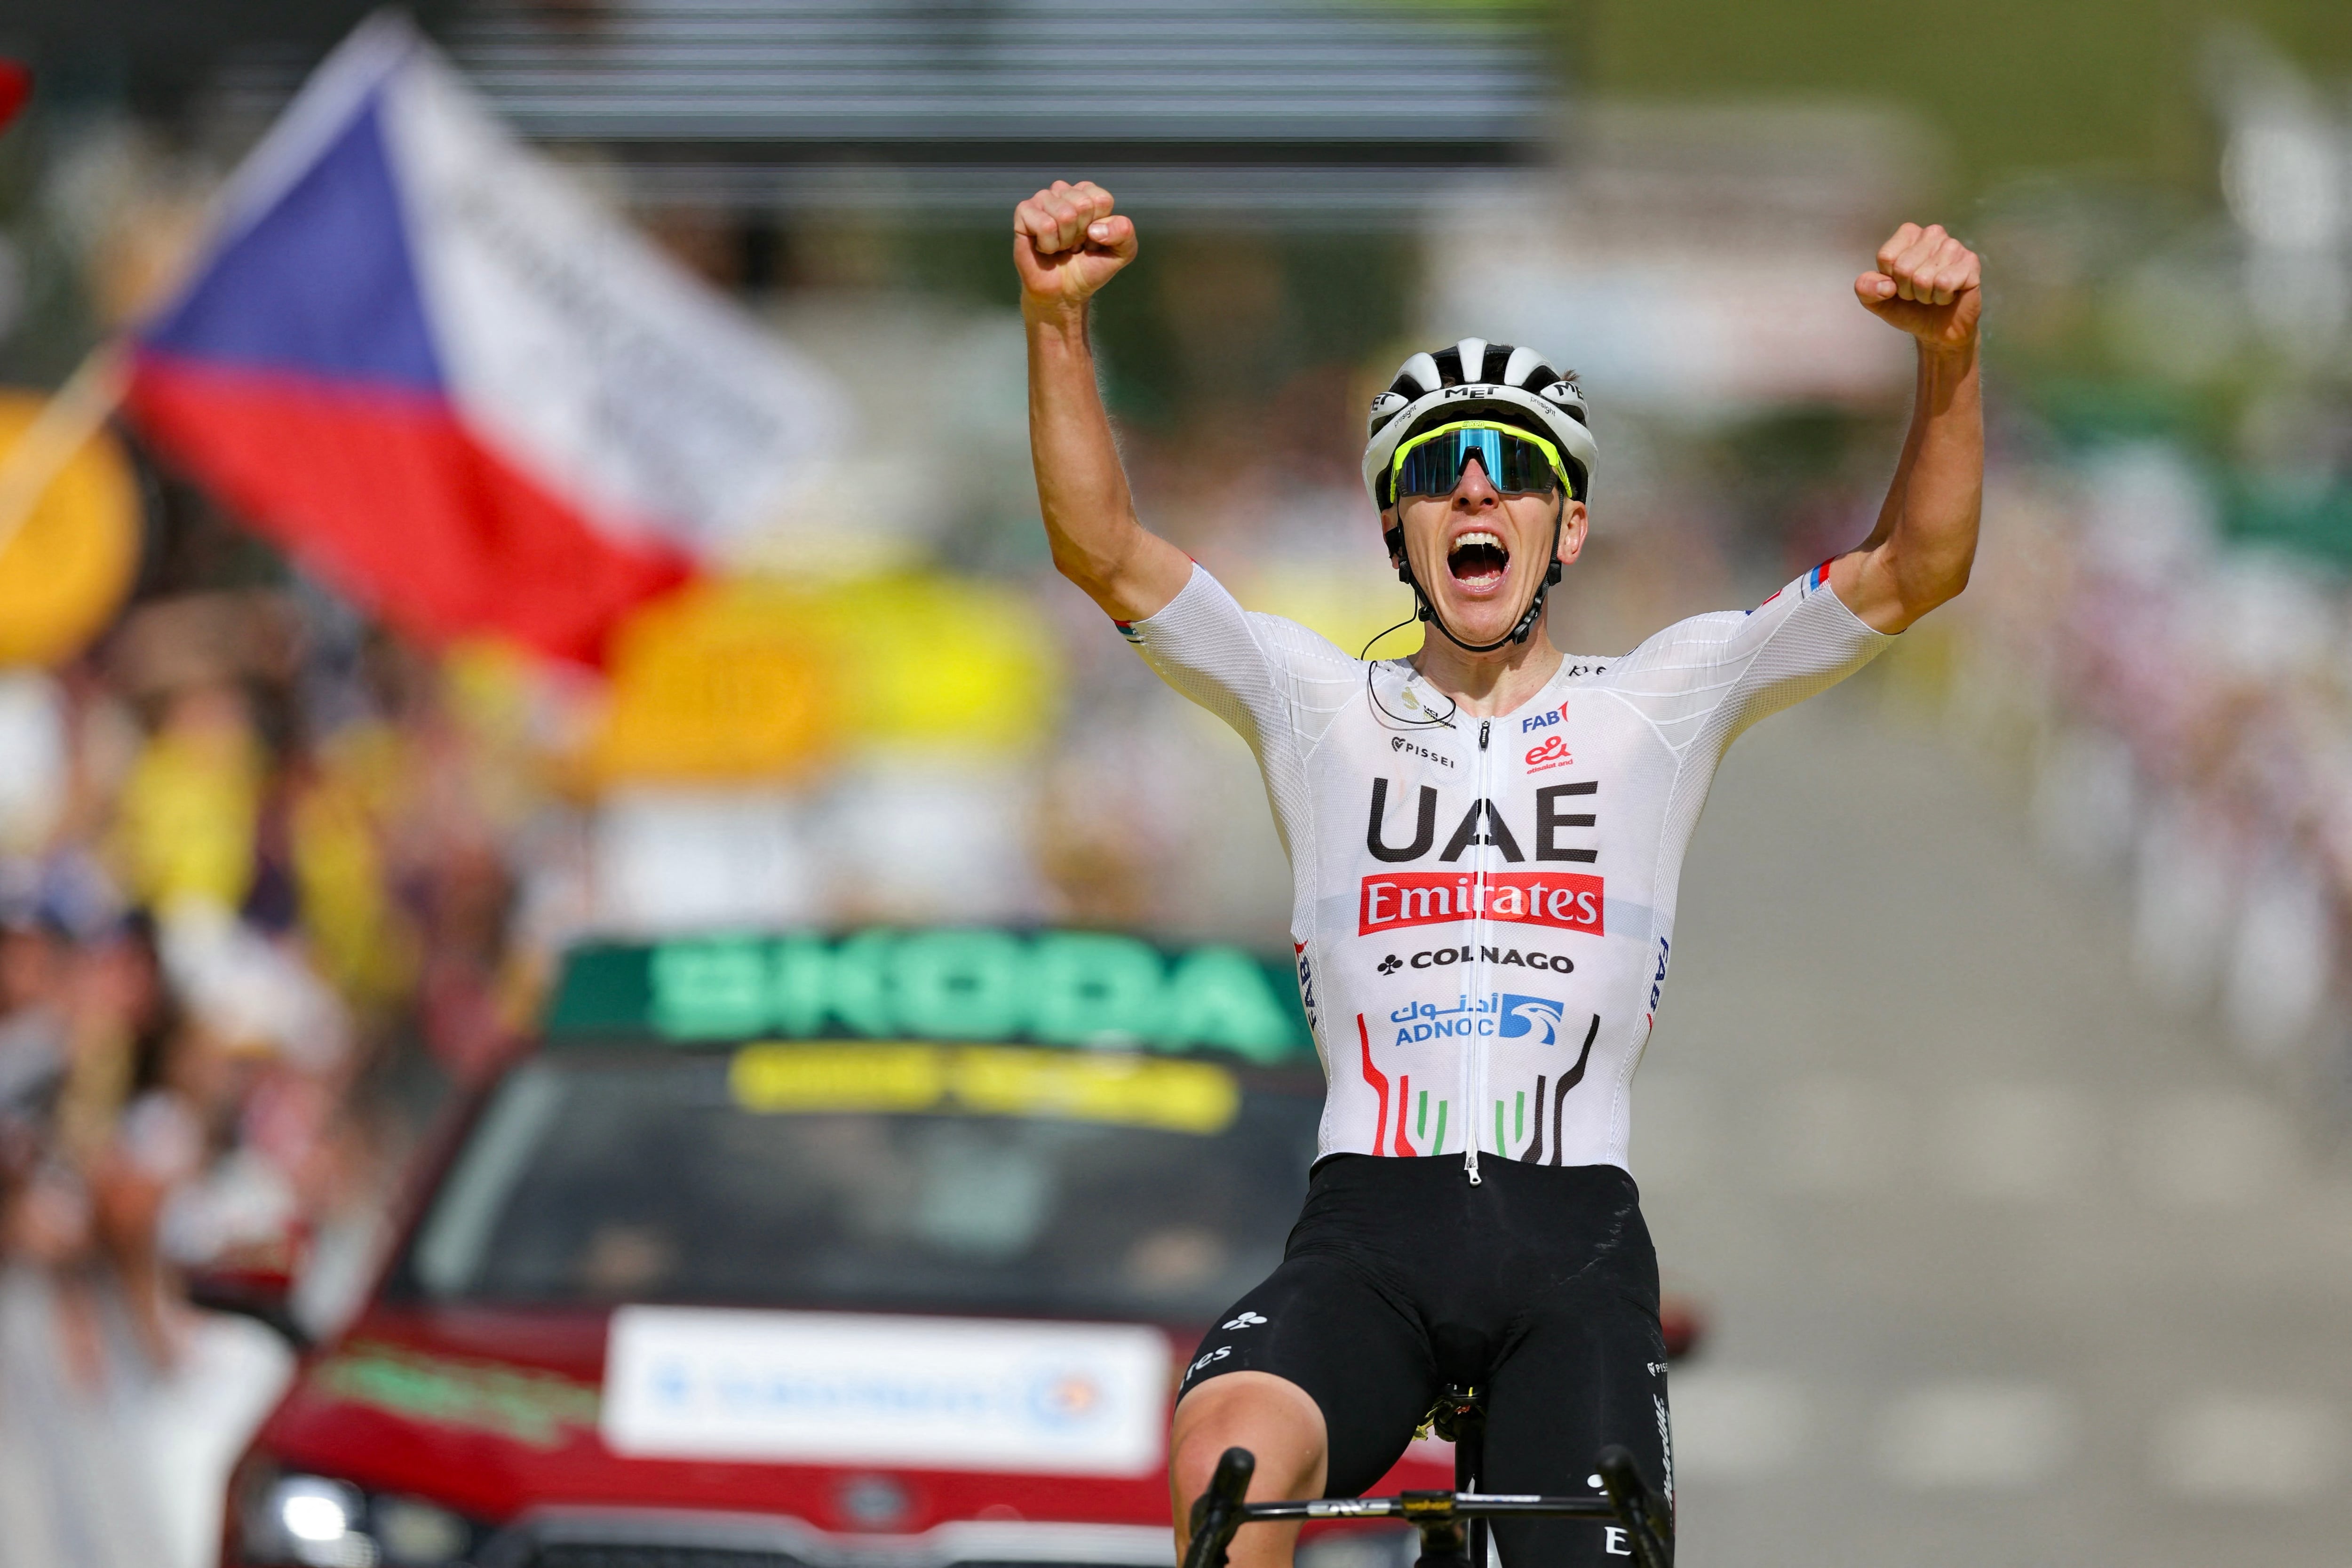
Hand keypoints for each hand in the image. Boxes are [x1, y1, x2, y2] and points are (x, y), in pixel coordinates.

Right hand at [1014, 180, 1137, 317]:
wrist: (1064, 292)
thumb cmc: (1089, 268)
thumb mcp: (1122, 252)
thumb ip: (1124, 232)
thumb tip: (1095, 228)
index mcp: (1087, 194)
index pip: (1101, 199)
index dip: (1101, 227)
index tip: (1092, 240)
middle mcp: (1064, 191)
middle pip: (1083, 205)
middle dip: (1081, 234)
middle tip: (1074, 245)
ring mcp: (1042, 199)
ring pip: (1064, 214)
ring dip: (1065, 240)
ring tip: (1060, 246)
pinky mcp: (1024, 212)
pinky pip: (1045, 225)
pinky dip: (1049, 244)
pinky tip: (1045, 247)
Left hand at [1855, 222, 1980, 357]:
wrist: (1937, 330)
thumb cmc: (1908, 308)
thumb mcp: (1876, 300)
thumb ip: (1865, 288)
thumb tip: (1885, 285)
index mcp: (1908, 234)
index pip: (1886, 257)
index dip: (1889, 280)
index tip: (1899, 285)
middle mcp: (1933, 233)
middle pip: (1903, 268)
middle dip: (1907, 290)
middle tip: (1918, 292)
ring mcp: (1953, 246)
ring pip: (1923, 278)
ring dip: (1925, 295)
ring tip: (1933, 293)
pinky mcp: (1970, 262)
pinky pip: (1944, 284)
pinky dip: (1942, 297)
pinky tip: (1948, 295)